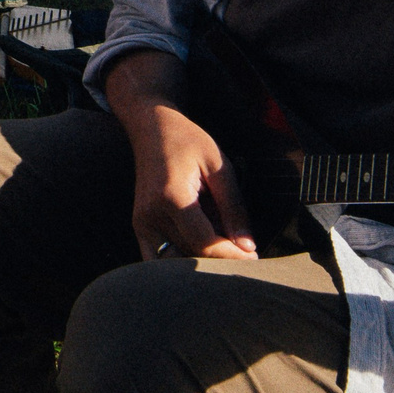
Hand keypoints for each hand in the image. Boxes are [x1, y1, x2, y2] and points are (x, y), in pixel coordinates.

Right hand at [105, 50, 256, 259]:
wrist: (151, 127)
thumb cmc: (188, 141)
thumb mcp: (219, 166)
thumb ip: (233, 208)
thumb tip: (247, 247)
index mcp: (172, 198)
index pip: (204, 243)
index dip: (232, 257)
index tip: (254, 259)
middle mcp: (151, 215)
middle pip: (189, 258)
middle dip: (219, 264)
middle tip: (244, 259)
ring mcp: (141, 224)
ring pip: (173, 263)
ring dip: (200, 265)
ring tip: (224, 254)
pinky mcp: (139, 227)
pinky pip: (159, 258)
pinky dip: (180, 262)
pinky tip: (202, 253)